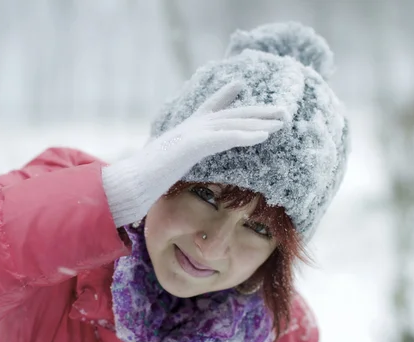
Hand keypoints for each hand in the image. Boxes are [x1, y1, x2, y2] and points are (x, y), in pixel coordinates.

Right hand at [102, 81, 286, 226]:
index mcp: (184, 131)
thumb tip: (169, 166)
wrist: (130, 184)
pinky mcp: (194, 144)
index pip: (208, 109)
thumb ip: (173, 160)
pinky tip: (265, 135)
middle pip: (230, 114)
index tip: (238, 85)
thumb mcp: (164, 166)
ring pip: (233, 123)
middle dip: (257, 111)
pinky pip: (226, 137)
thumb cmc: (143, 180)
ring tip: (282, 121)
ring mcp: (191, 133)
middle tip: (281, 110)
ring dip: (260, 122)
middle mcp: (189, 127)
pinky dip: (247, 134)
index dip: (225, 96)